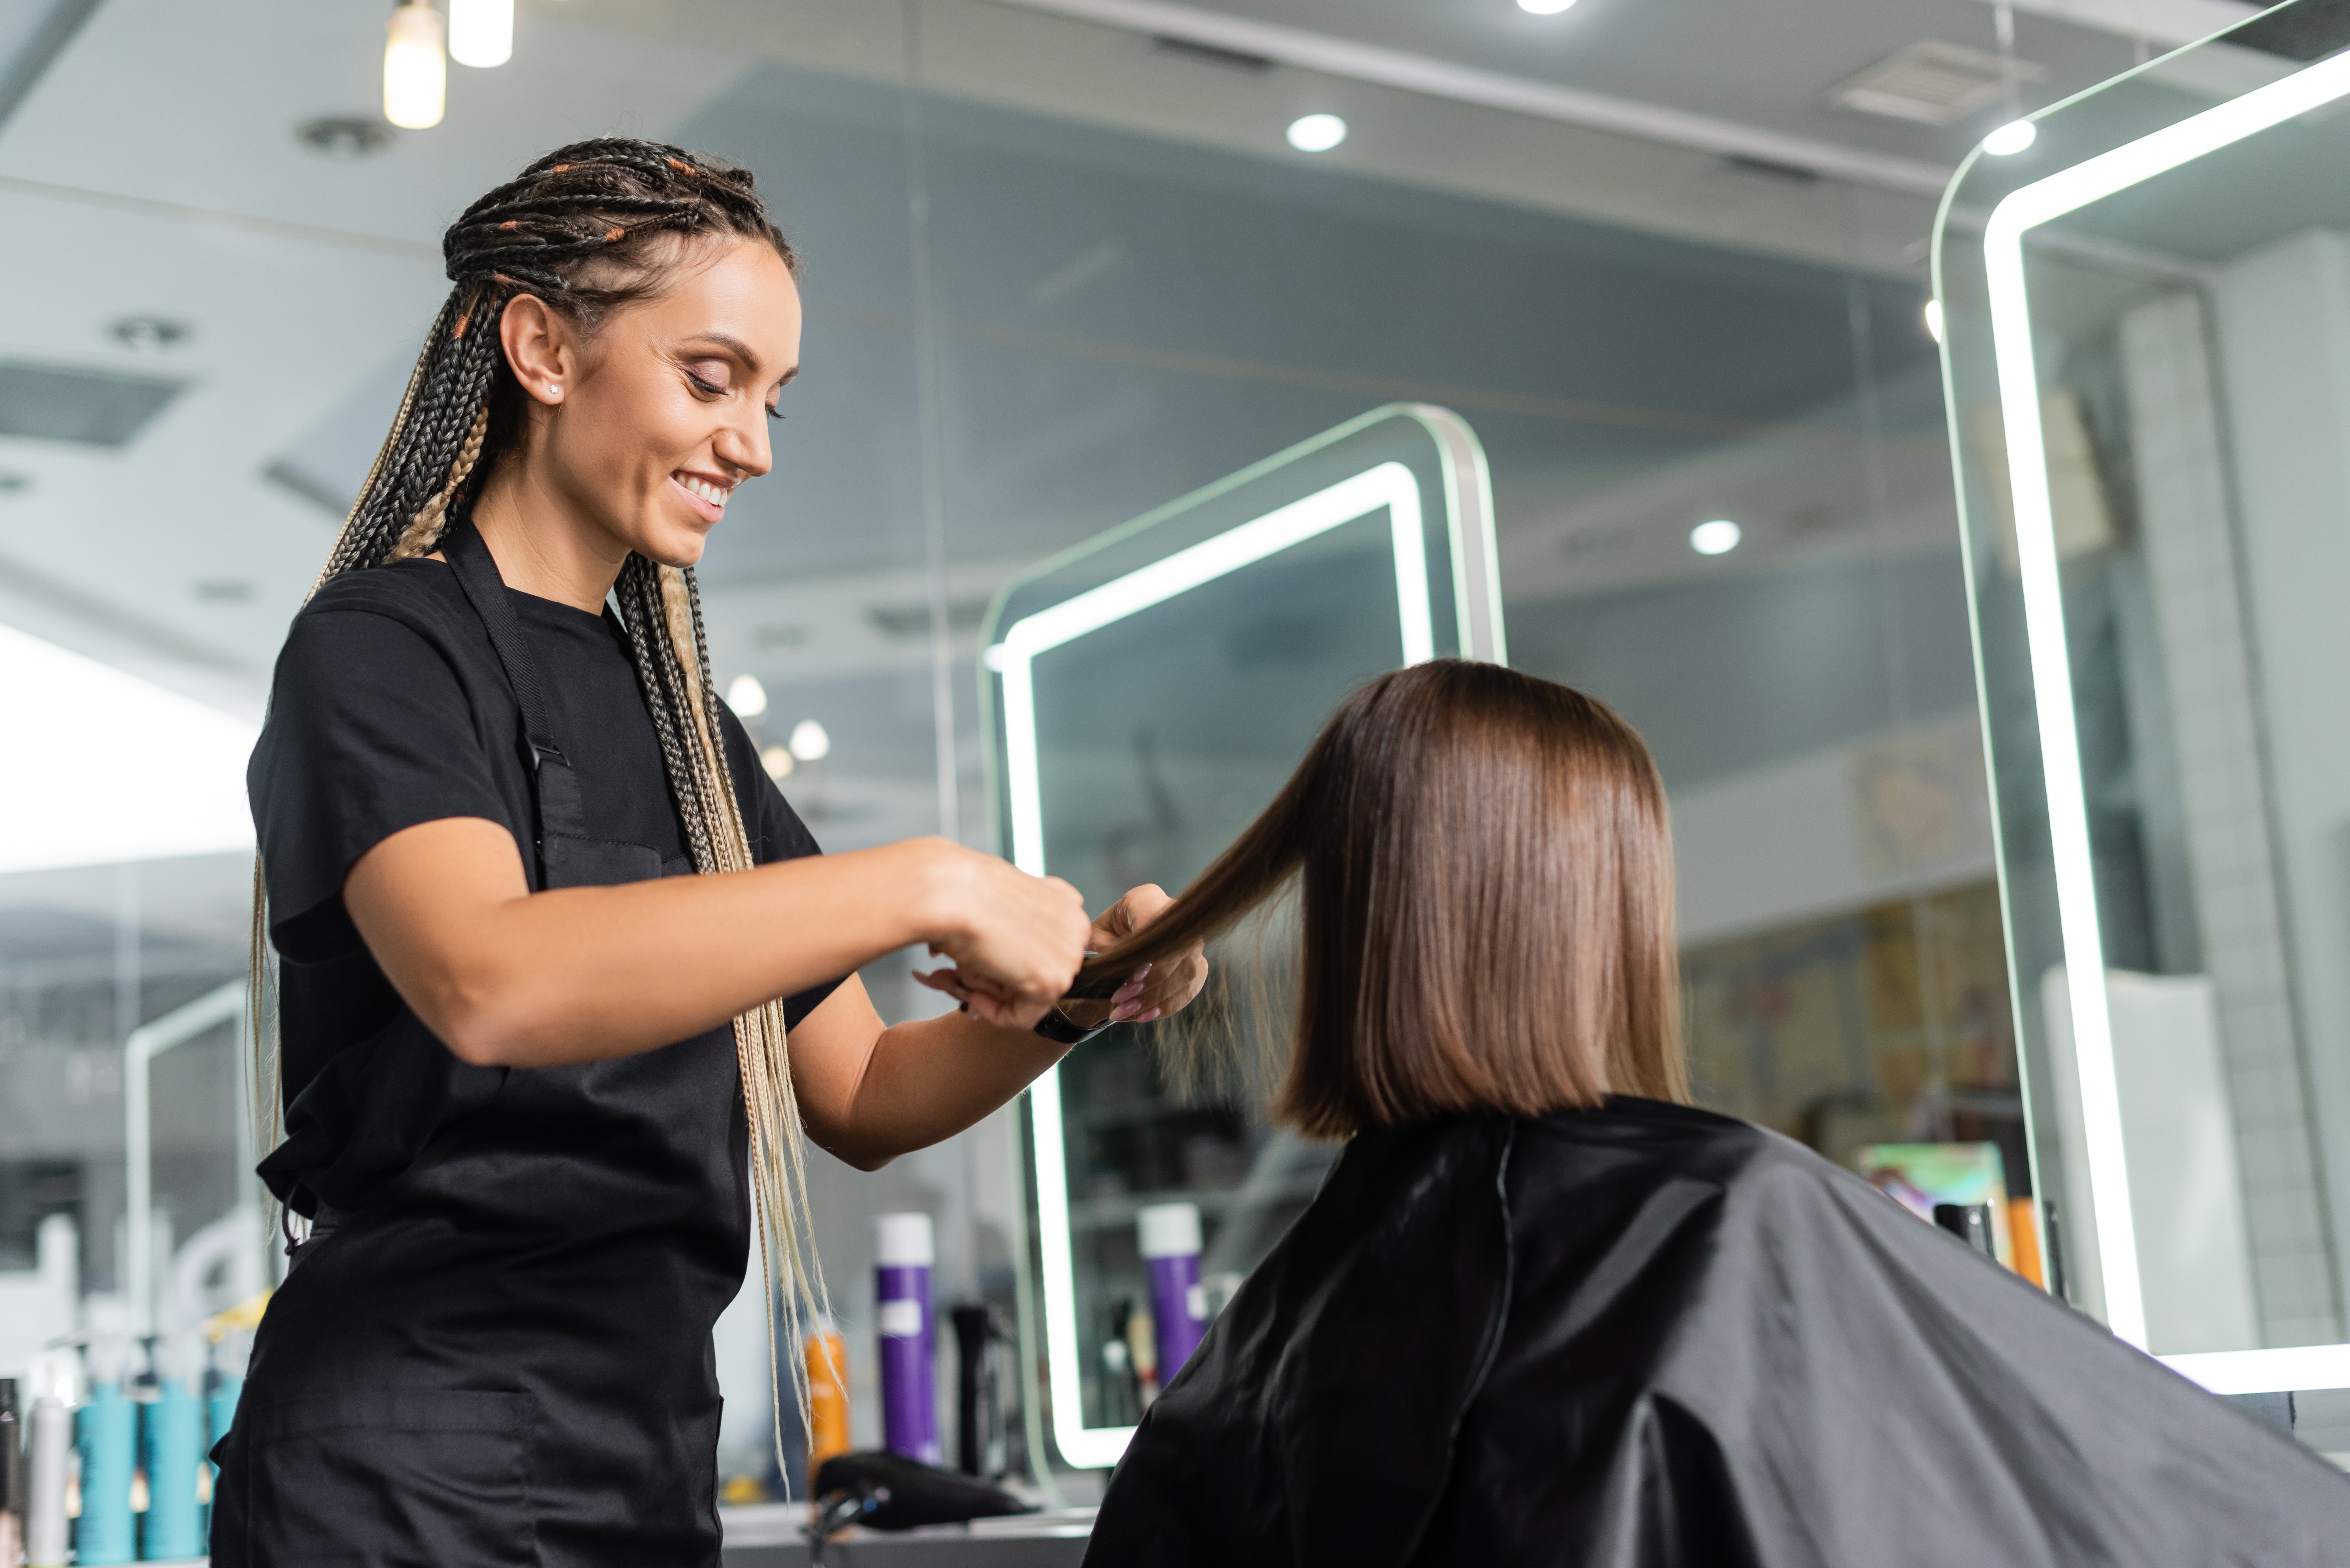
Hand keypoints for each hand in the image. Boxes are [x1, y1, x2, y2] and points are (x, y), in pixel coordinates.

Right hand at [908, 842, 1090, 1029]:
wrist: (951, 893)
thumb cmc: (961, 892)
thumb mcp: (996, 908)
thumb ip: (1012, 931)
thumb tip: (1003, 956)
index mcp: (1063, 901)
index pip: (1042, 949)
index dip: (1007, 962)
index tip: (981, 965)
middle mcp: (1074, 925)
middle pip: (1037, 972)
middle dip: (998, 979)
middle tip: (964, 971)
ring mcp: (1069, 954)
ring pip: (1031, 995)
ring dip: (991, 990)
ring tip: (964, 970)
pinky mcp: (1054, 981)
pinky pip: (1024, 1016)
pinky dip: (995, 1014)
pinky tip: (974, 995)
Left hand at [1085, 884, 1209, 1024]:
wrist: (1106, 949)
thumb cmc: (1098, 941)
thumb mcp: (1093, 942)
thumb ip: (1111, 952)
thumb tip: (1127, 974)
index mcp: (1145, 899)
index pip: (1159, 923)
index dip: (1150, 955)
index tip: (1130, 980)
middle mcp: (1175, 915)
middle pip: (1179, 951)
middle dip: (1151, 984)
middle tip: (1120, 1001)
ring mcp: (1188, 939)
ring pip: (1189, 972)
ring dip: (1156, 998)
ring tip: (1125, 1012)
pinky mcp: (1194, 963)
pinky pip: (1190, 986)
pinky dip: (1167, 1005)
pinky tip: (1145, 1015)